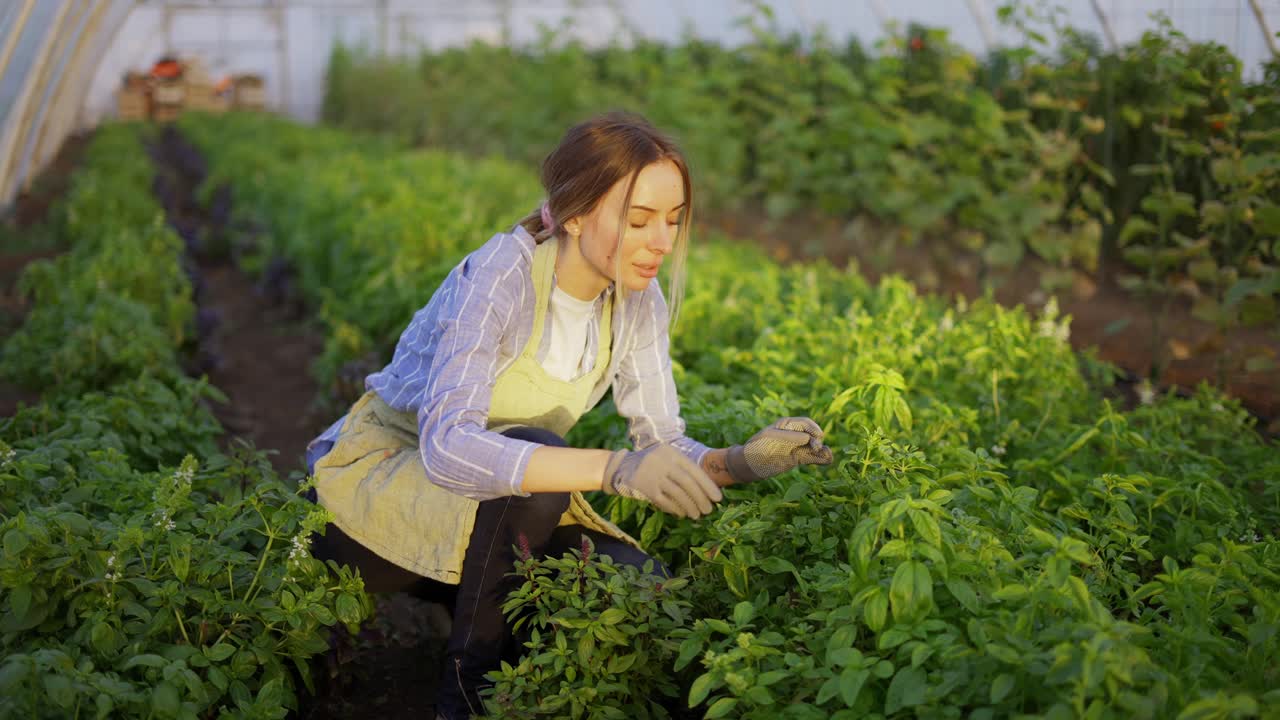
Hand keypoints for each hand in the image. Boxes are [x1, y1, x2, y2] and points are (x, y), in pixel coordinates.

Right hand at [602, 443, 722, 518]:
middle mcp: (663, 462)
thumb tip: (707, 490)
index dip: (708, 485)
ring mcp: (653, 475)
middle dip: (701, 498)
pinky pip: (665, 502)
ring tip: (698, 515)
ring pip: (677, 494)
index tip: (718, 498)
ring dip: (690, 506)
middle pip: (687, 483)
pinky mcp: (645, 488)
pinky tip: (683, 514)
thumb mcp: (667, 459)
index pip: (694, 470)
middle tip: (709, 510)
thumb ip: (683, 470)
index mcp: (672, 453)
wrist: (621, 466)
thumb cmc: (652, 464)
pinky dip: (676, 509)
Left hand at [725, 417, 832, 483]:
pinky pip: (811, 458)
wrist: (748, 465)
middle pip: (812, 435)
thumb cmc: (756, 448)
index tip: (818, 436)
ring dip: (822, 451)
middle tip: (817, 449)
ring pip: (813, 447)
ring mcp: (796, 447)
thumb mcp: (770, 440)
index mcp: (787, 425)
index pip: (805, 423)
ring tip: (829, 457)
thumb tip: (808, 438)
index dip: (813, 429)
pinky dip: (819, 459)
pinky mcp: (797, 459)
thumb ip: (789, 438)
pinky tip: (827, 461)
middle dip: (818, 440)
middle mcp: (794, 434)